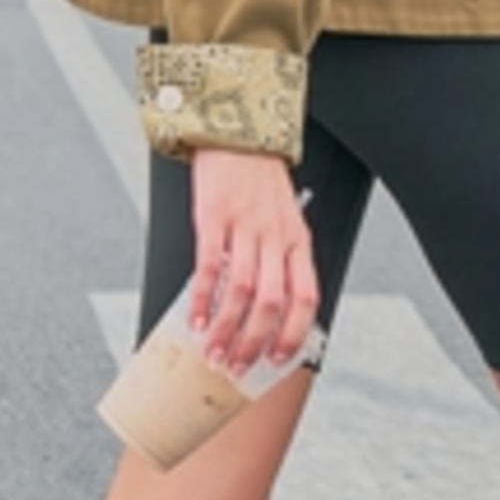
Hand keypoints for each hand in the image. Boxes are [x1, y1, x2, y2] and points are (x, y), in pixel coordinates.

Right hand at [189, 149, 318, 374]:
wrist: (238, 133)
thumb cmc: (261, 180)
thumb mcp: (284, 219)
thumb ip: (281, 260)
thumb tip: (266, 310)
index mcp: (297, 240)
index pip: (305, 298)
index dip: (294, 334)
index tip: (278, 360)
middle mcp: (275, 236)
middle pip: (272, 303)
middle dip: (254, 343)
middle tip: (237, 365)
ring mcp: (245, 227)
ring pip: (241, 292)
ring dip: (226, 329)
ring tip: (212, 351)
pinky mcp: (214, 217)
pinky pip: (208, 267)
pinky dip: (201, 299)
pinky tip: (194, 318)